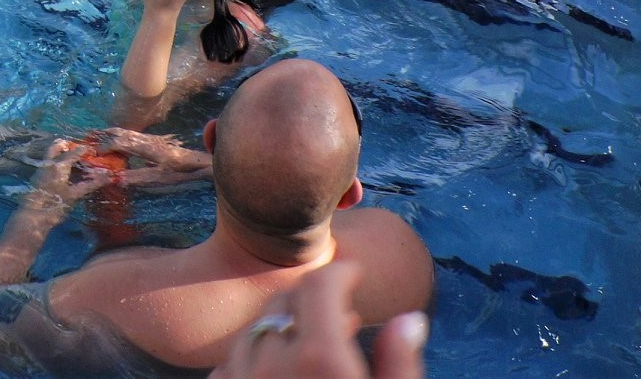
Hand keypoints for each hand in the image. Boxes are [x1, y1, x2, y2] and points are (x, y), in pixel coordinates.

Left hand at [29, 137, 114, 204]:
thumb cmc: (56, 205)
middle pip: (56, 147)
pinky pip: (46, 162)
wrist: (33, 216)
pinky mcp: (35, 177)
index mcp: (59, 166)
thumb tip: (108, 176)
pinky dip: (53, 160)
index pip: (73, 153)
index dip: (82, 150)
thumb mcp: (75, 195)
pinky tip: (59, 169)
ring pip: (49, 154)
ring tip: (68, 155)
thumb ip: (91, 184)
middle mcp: (48, 163)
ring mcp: (40, 169)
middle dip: (66, 145)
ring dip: (58, 152)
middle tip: (75, 146)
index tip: (90, 148)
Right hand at [93, 128, 211, 174]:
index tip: (92, 154)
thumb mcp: (158, 178)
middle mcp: (145, 139)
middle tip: (86, 140)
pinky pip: (129, 135)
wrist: (199, 162)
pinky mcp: (151, 140)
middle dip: (101, 136)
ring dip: (108, 135)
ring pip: (124, 132)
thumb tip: (115, 178)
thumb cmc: (180, 172)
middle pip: (119, 133)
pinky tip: (113, 142)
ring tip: (94, 138)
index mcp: (145, 148)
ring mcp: (148, 137)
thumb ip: (136, 177)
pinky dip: (117, 137)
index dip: (104, 147)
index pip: (119, 143)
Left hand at [210, 264, 426, 378]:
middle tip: (342, 316)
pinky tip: (279, 370)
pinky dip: (254, 356)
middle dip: (314, 301)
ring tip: (313, 345)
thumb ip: (400, 362)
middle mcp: (272, 363)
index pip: (320, 285)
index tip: (354, 274)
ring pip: (256, 329)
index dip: (340, 272)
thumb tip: (409, 319)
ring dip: (284, 327)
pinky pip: (231, 362)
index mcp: (320, 359)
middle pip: (286, 302)